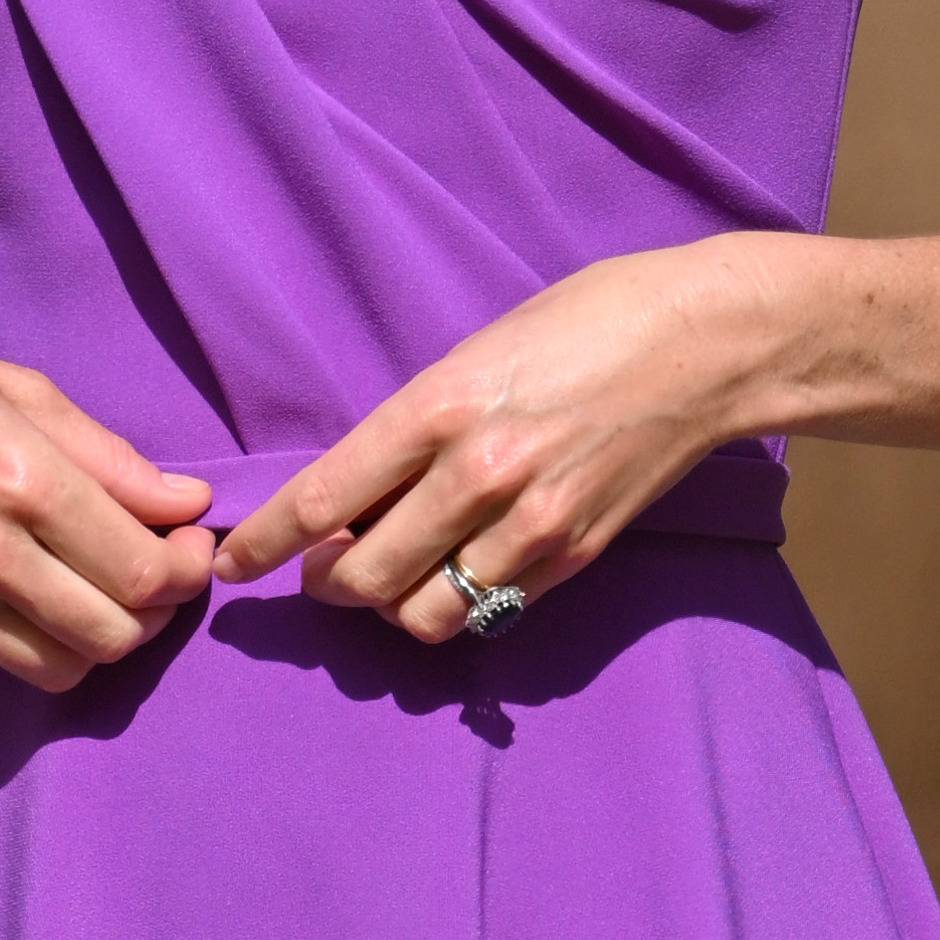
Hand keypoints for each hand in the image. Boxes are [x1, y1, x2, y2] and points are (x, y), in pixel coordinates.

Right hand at [0, 315, 220, 690]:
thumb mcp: (9, 386)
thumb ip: (106, 455)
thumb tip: (184, 503)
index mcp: (19, 475)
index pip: (141, 567)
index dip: (188, 568)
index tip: (194, 545)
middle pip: (116, 629)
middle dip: (159, 609)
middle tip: (160, 573)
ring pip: (66, 665)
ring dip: (103, 636)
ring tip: (103, 591)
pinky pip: (4, 660)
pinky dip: (38, 638)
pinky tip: (33, 590)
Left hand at [214, 238, 785, 643]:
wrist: (704, 345)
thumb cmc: (585, 323)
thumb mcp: (474, 352)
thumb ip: (414, 425)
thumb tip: (356, 490)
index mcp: (439, 408)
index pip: (324, 500)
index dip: (265, 544)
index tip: (235, 565)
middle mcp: (478, 475)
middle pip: (364, 578)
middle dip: (326, 585)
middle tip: (323, 570)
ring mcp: (530, 525)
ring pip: (423, 616)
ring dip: (392, 608)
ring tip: (391, 578)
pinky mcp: (573, 556)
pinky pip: (488, 612)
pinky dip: (457, 606)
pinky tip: (456, 573)